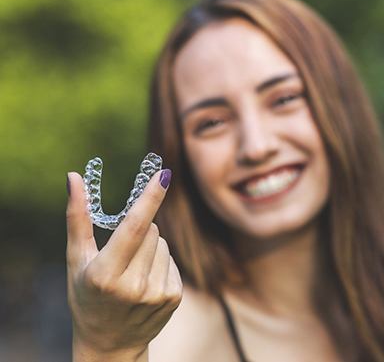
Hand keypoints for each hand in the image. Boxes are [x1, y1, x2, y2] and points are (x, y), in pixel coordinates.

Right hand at [66, 169, 181, 359]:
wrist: (109, 343)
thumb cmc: (87, 296)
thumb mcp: (76, 260)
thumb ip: (77, 218)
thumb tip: (74, 178)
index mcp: (105, 274)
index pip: (133, 227)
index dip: (150, 198)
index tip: (164, 174)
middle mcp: (133, 286)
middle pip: (151, 230)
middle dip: (139, 230)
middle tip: (122, 253)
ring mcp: (156, 294)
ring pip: (163, 243)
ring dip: (150, 248)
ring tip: (132, 272)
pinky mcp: (173, 298)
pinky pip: (171, 260)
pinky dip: (160, 263)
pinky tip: (146, 282)